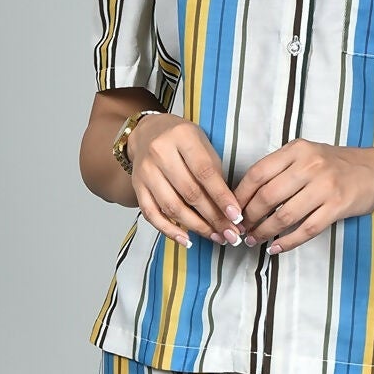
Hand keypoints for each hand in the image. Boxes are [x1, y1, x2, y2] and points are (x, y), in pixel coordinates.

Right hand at [128, 114, 247, 247]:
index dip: (222, 197)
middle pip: (189, 193)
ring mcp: (146, 171)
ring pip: (172, 207)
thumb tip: (229, 209)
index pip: (205, 173)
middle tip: (229, 233)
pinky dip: (169, 230)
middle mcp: (160, 153)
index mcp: (182, 137)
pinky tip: (186, 240)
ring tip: (214, 236)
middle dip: (213, 217)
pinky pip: (152, 214)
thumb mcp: (203, 145)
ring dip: (196, 226)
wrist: (147, 133)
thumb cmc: (182, 141)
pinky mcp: (137, 187)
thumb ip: (215, 173)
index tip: (236, 216)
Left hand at [231, 139, 373, 251]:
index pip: (257, 173)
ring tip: (254, 240)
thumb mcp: (308, 154)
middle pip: (267, 196)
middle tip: (240, 230)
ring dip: (264, 232)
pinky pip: (306, 229)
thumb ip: (281, 168)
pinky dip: (288, 242)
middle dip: (249, 217)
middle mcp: (310, 165)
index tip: (231, 211)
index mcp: (297, 150)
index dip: (240, 196)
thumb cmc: (336, 165)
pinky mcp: (337, 207)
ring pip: (284, 215)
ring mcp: (325, 186)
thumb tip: (246, 196)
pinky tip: (276, 248)